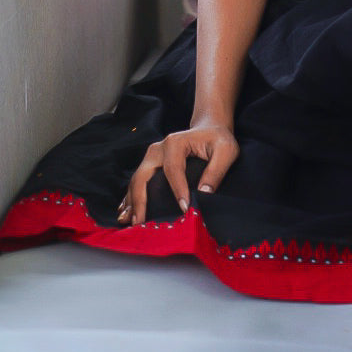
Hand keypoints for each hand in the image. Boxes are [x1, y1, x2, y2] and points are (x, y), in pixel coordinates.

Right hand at [117, 122, 238, 225]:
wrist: (209, 129)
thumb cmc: (218, 140)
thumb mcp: (226, 150)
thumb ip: (216, 171)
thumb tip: (204, 193)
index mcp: (175, 143)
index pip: (172, 170)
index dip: (177, 190)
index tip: (183, 209)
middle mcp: (158, 149)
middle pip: (143, 175)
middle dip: (139, 199)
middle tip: (140, 222)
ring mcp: (151, 157)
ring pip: (136, 180)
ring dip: (131, 201)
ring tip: (128, 221)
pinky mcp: (150, 165)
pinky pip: (137, 182)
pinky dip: (130, 197)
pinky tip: (125, 212)